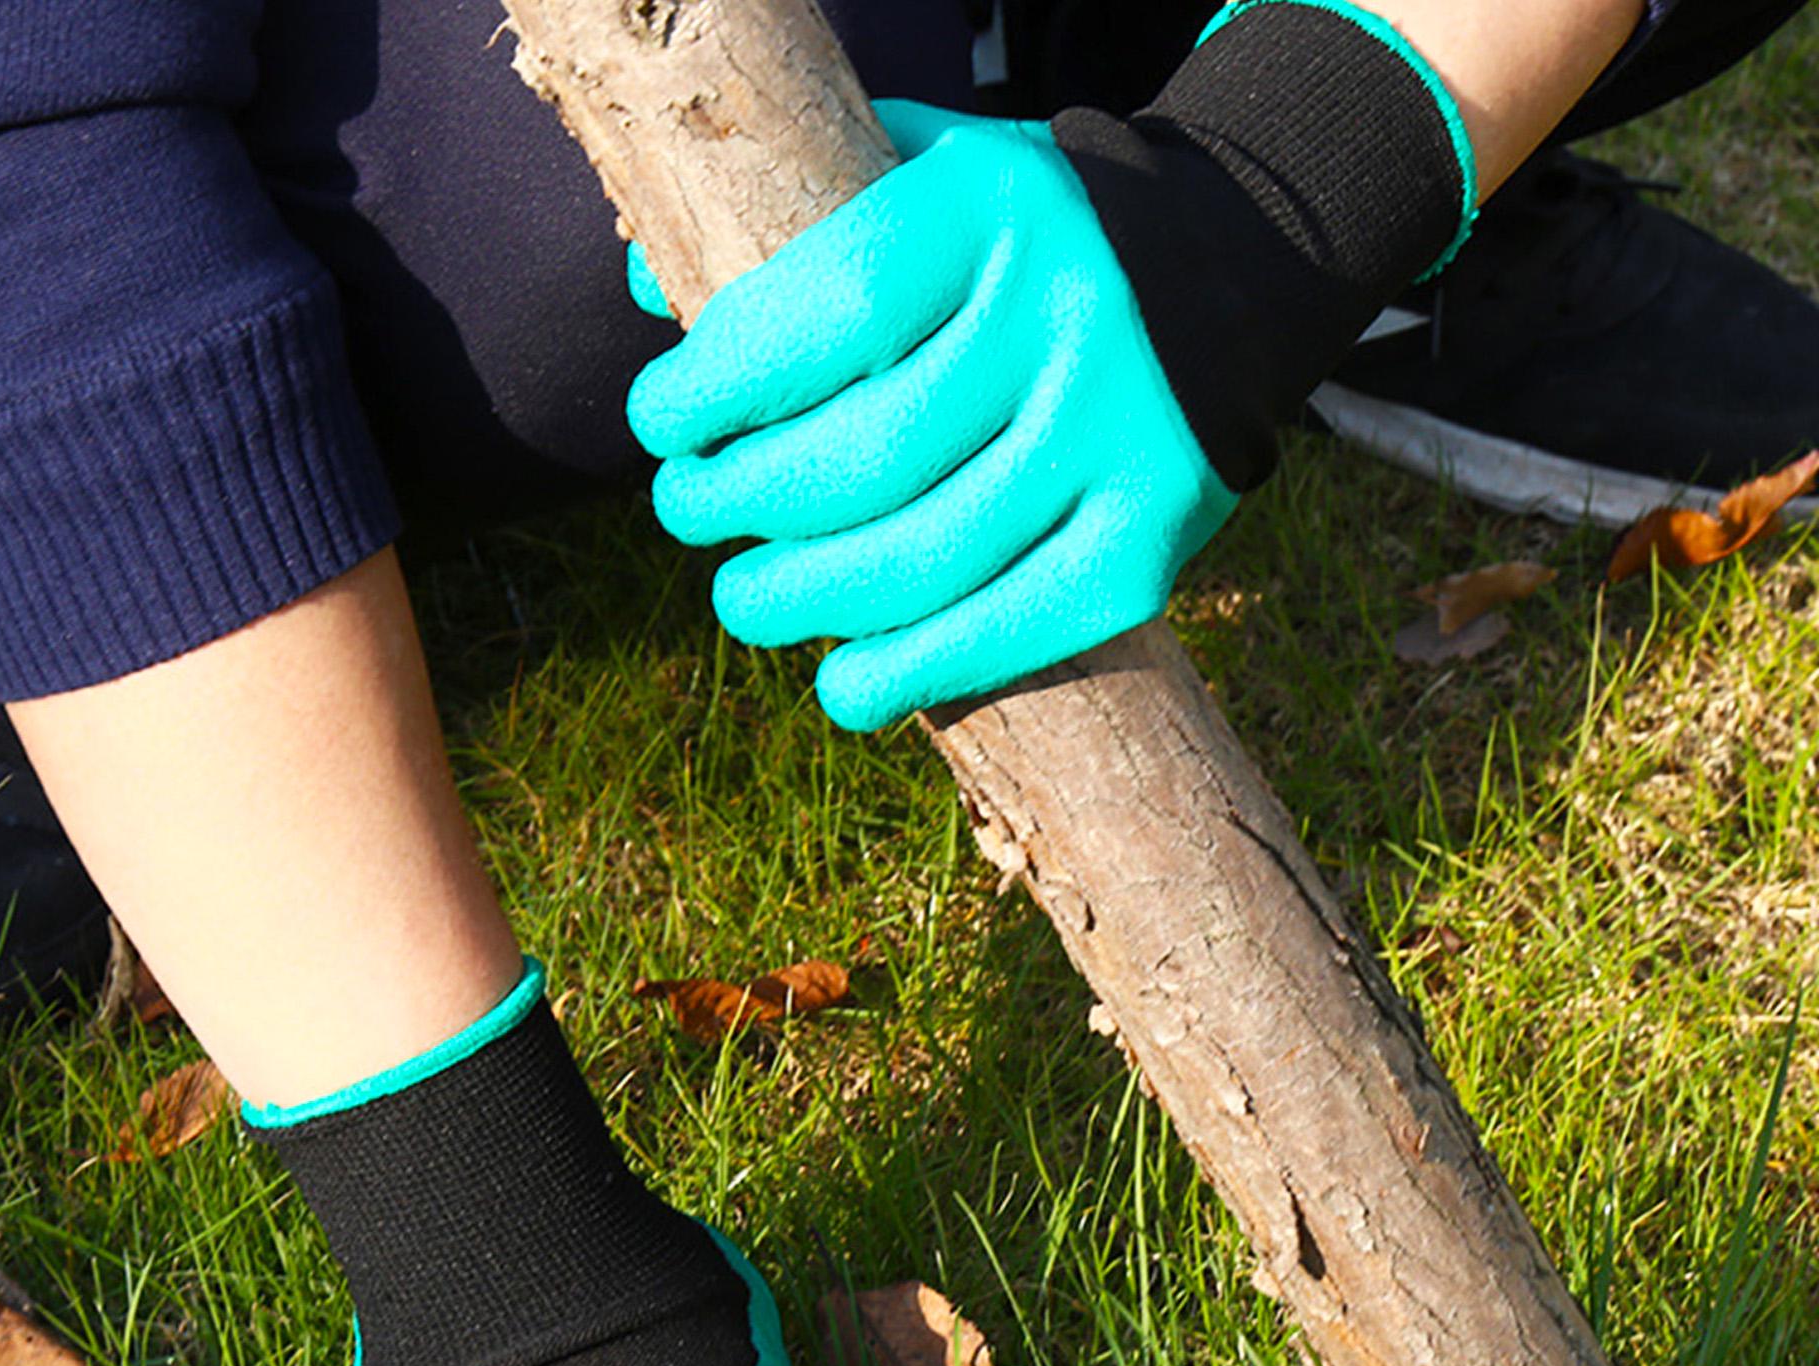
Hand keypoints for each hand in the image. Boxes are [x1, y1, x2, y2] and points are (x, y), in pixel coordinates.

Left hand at [626, 100, 1236, 732]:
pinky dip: (907, 676)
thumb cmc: (1017, 247)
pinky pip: (1007, 634)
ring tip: (742, 600)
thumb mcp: (924, 176)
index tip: (661, 424)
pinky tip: (841, 686)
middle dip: (740, 505)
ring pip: (921, 561)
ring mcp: (1116, 441)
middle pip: (862, 458)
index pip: (828, 313)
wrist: (1221, 282)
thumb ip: (796, 223)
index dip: (721, 387)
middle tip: (689, 513)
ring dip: (800, 602)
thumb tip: (646, 287)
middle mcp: (1066, 321)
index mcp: (994, 210)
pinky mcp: (1146, 545)